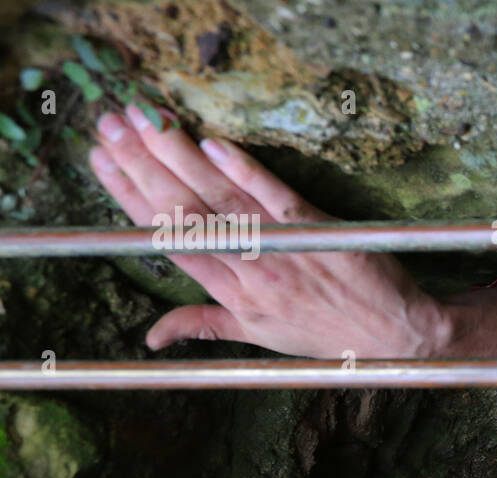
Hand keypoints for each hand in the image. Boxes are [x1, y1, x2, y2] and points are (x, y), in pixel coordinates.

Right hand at [88, 104, 461, 358]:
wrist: (395, 333)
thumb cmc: (327, 335)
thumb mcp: (261, 339)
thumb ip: (203, 326)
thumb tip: (150, 336)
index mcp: (232, 295)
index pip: (168, 238)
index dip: (130, 197)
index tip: (102, 162)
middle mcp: (251, 270)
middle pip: (184, 210)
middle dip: (142, 164)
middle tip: (109, 124)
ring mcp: (283, 248)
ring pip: (219, 198)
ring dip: (178, 156)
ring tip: (144, 119)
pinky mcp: (316, 227)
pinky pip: (273, 194)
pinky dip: (242, 169)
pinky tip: (211, 143)